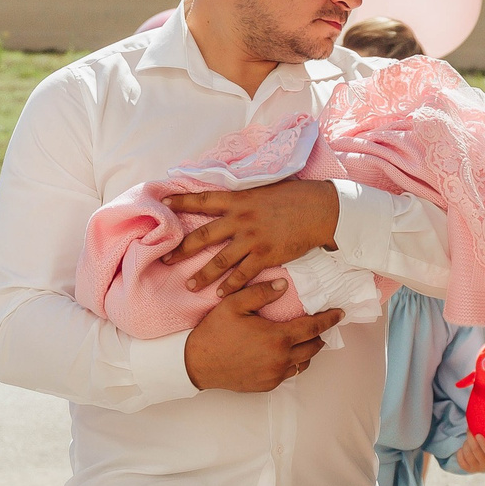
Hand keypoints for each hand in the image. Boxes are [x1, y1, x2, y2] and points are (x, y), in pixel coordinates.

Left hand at [162, 179, 341, 295]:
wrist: (320, 210)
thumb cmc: (296, 196)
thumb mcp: (265, 189)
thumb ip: (245, 197)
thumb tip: (233, 199)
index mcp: (239, 199)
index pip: (203, 199)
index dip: (182, 200)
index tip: (164, 201)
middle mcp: (240, 220)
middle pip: (203, 236)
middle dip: (182, 249)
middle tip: (166, 260)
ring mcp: (252, 240)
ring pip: (219, 261)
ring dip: (202, 275)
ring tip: (190, 286)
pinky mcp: (265, 256)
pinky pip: (242, 275)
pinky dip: (230, 286)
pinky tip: (220, 295)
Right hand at [182, 275, 344, 393]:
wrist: (197, 364)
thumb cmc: (214, 332)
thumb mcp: (234, 304)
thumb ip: (260, 293)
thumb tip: (283, 285)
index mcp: (277, 337)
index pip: (314, 327)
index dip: (329, 319)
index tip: (340, 313)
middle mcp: (281, 359)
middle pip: (314, 346)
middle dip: (321, 334)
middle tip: (321, 324)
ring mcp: (275, 375)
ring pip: (304, 362)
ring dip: (308, 350)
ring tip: (305, 339)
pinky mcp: (267, 385)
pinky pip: (289, 373)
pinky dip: (293, 362)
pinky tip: (284, 353)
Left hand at [453, 436, 484, 474]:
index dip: (483, 444)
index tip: (478, 434)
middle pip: (476, 451)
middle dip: (471, 439)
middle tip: (469, 430)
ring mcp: (477, 468)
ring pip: (467, 454)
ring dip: (466, 444)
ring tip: (468, 439)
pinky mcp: (468, 469)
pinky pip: (461, 460)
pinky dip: (460, 452)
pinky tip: (463, 448)